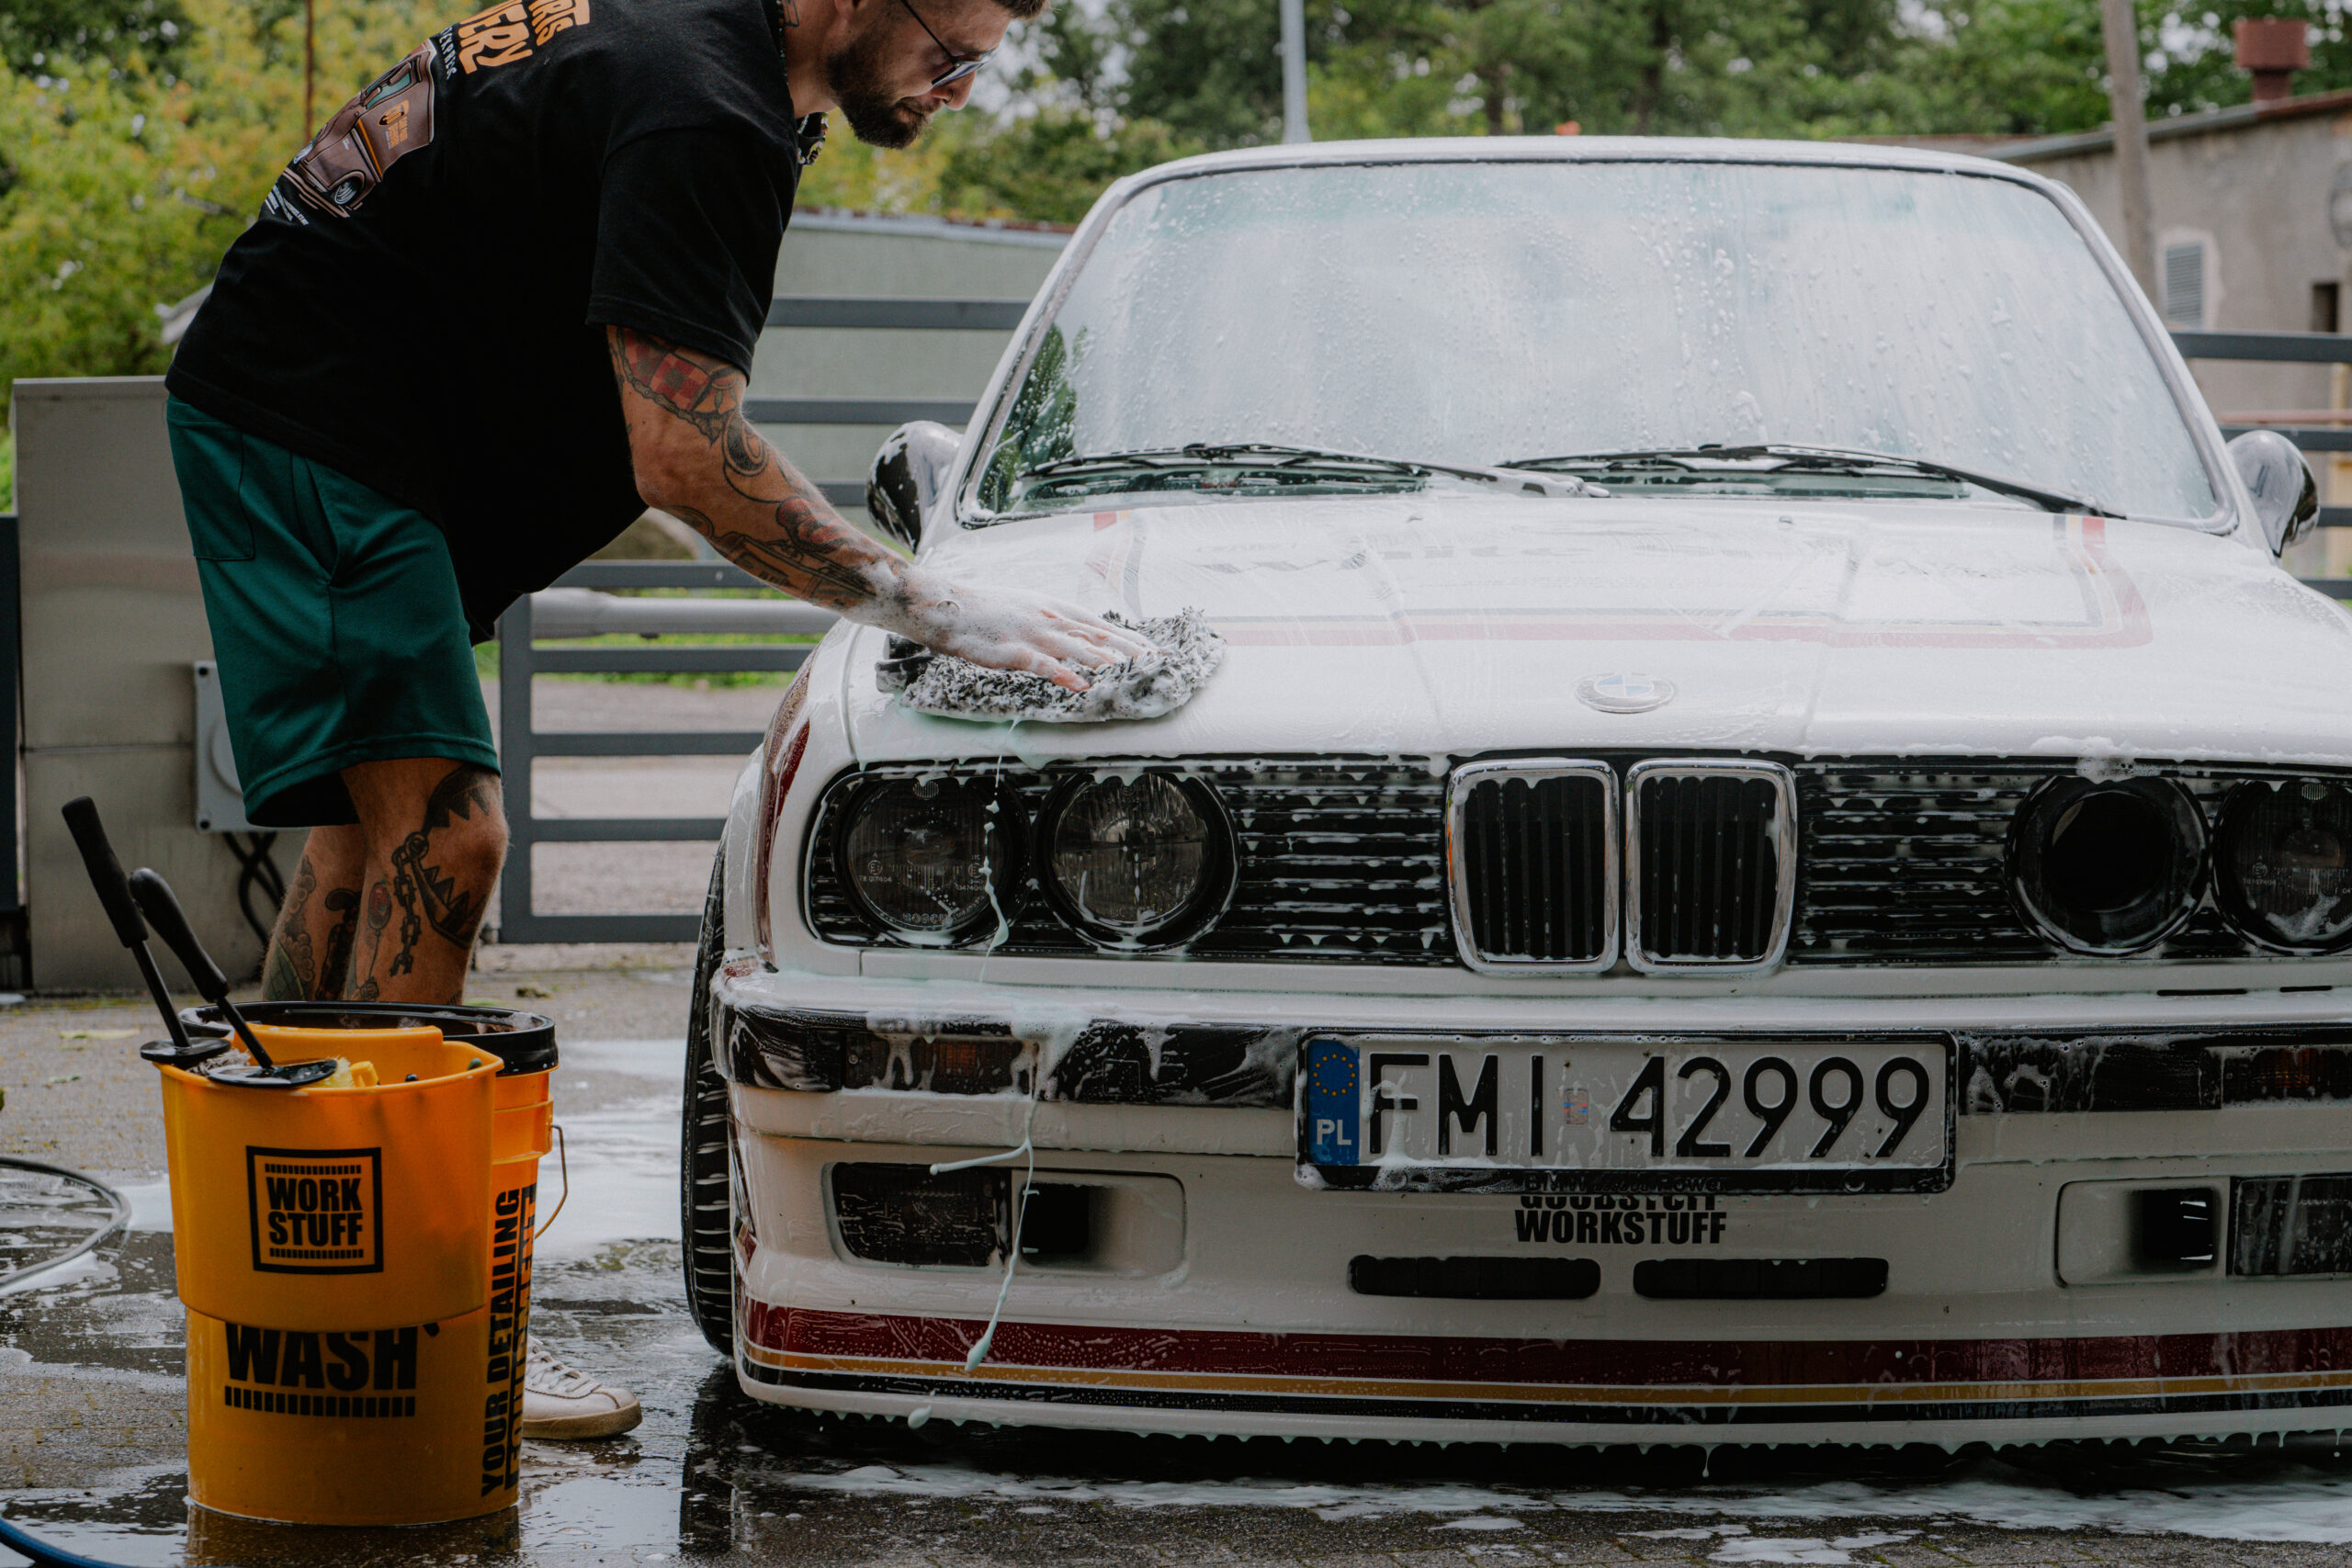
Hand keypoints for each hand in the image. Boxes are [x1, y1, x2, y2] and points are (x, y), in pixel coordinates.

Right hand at [877, 573, 1155, 691]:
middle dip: (1130, 648)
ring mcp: (1032, 634)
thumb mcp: (1026, 608)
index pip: (1099, 624)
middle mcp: (1050, 618)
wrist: (948, 607)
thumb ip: (1052, 621)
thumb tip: (1075, 634)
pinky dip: (1064, 674)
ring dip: (1106, 660)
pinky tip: (1082, 685)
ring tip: (1131, 671)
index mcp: (1054, 608)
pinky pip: (1043, 665)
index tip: (1152, 648)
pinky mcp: (1013, 650)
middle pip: (1097, 634)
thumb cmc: (986, 610)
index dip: (1128, 637)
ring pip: (1077, 648)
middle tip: (1157, 661)